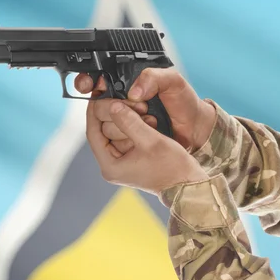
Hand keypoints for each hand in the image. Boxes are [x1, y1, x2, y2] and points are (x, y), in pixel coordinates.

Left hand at [86, 99, 207, 195]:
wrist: (187, 184)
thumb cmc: (172, 167)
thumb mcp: (150, 140)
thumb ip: (130, 122)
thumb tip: (112, 106)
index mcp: (110, 166)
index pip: (92, 133)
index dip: (94, 112)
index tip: (98, 95)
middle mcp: (111, 166)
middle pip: (102, 132)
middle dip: (113, 113)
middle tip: (125, 99)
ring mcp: (121, 163)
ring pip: (114, 132)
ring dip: (125, 117)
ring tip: (139, 108)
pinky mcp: (130, 159)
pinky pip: (125, 137)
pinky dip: (131, 125)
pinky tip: (142, 117)